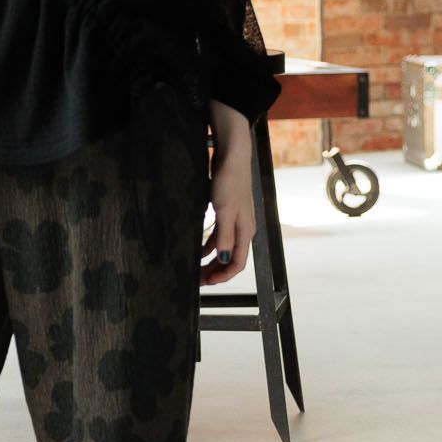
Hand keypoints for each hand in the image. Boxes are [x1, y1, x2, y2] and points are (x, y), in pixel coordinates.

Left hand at [200, 145, 253, 285]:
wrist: (231, 158)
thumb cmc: (229, 182)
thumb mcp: (224, 211)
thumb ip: (225, 236)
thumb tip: (225, 259)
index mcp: (245, 232)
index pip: (237, 263)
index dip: (223, 276)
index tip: (206, 283)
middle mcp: (243, 230)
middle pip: (231, 259)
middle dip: (215, 271)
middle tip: (198, 279)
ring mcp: (235, 222)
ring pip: (224, 249)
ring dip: (211, 260)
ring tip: (196, 268)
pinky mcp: (227, 213)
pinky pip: (219, 236)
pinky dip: (209, 245)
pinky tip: (198, 249)